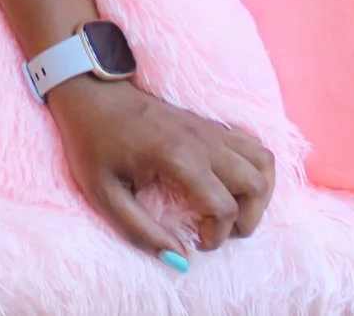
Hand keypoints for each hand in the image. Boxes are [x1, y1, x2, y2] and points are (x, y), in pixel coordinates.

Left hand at [45, 77, 274, 262]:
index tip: (196, 242)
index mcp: (177, 158)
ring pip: (263, 162)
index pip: (223, 207)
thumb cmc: (93, 143)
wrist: (90, 93)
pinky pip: (253, 144)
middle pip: (255, 185)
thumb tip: (179, 260)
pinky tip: (232, 184)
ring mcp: (210, 129)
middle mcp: (203, 141)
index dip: (216, 236)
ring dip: (258, 193)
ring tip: (232, 210)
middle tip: (217, 229)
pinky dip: (255, 168)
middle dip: (246, 219)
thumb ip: (140, 231)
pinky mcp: (210, 124)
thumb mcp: (104, 194)